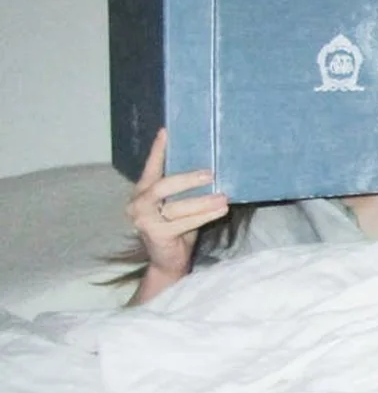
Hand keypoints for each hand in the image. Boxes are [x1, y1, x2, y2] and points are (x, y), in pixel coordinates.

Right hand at [126, 129, 229, 279]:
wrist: (168, 261)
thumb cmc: (177, 227)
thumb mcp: (177, 204)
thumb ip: (181, 188)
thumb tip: (209, 167)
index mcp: (143, 191)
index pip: (150, 167)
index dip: (158, 150)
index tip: (166, 131)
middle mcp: (138, 204)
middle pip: (162, 186)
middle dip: (188, 179)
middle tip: (210, 174)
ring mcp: (144, 221)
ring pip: (177, 207)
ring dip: (204, 201)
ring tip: (224, 197)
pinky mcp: (157, 235)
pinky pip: (185, 223)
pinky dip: (205, 216)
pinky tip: (221, 210)